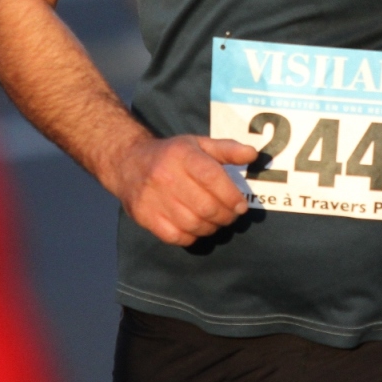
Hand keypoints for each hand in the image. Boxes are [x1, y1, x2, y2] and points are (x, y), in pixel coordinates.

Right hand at [107, 135, 257, 245]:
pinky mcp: (145, 216)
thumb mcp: (198, 144)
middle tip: (231, 216)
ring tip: (215, 221)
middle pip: (205, 206)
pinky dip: (191, 237)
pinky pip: (175, 236)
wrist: (128, 162)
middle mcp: (166, 176)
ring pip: (193, 224)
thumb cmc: (172, 154)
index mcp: (183, 155)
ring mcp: (153, 198)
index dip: (231, 196)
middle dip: (225, 215)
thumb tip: (253, 155)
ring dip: (211, 227)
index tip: (241, 205)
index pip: (212, 178)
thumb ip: (227, 149)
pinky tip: (196, 228)